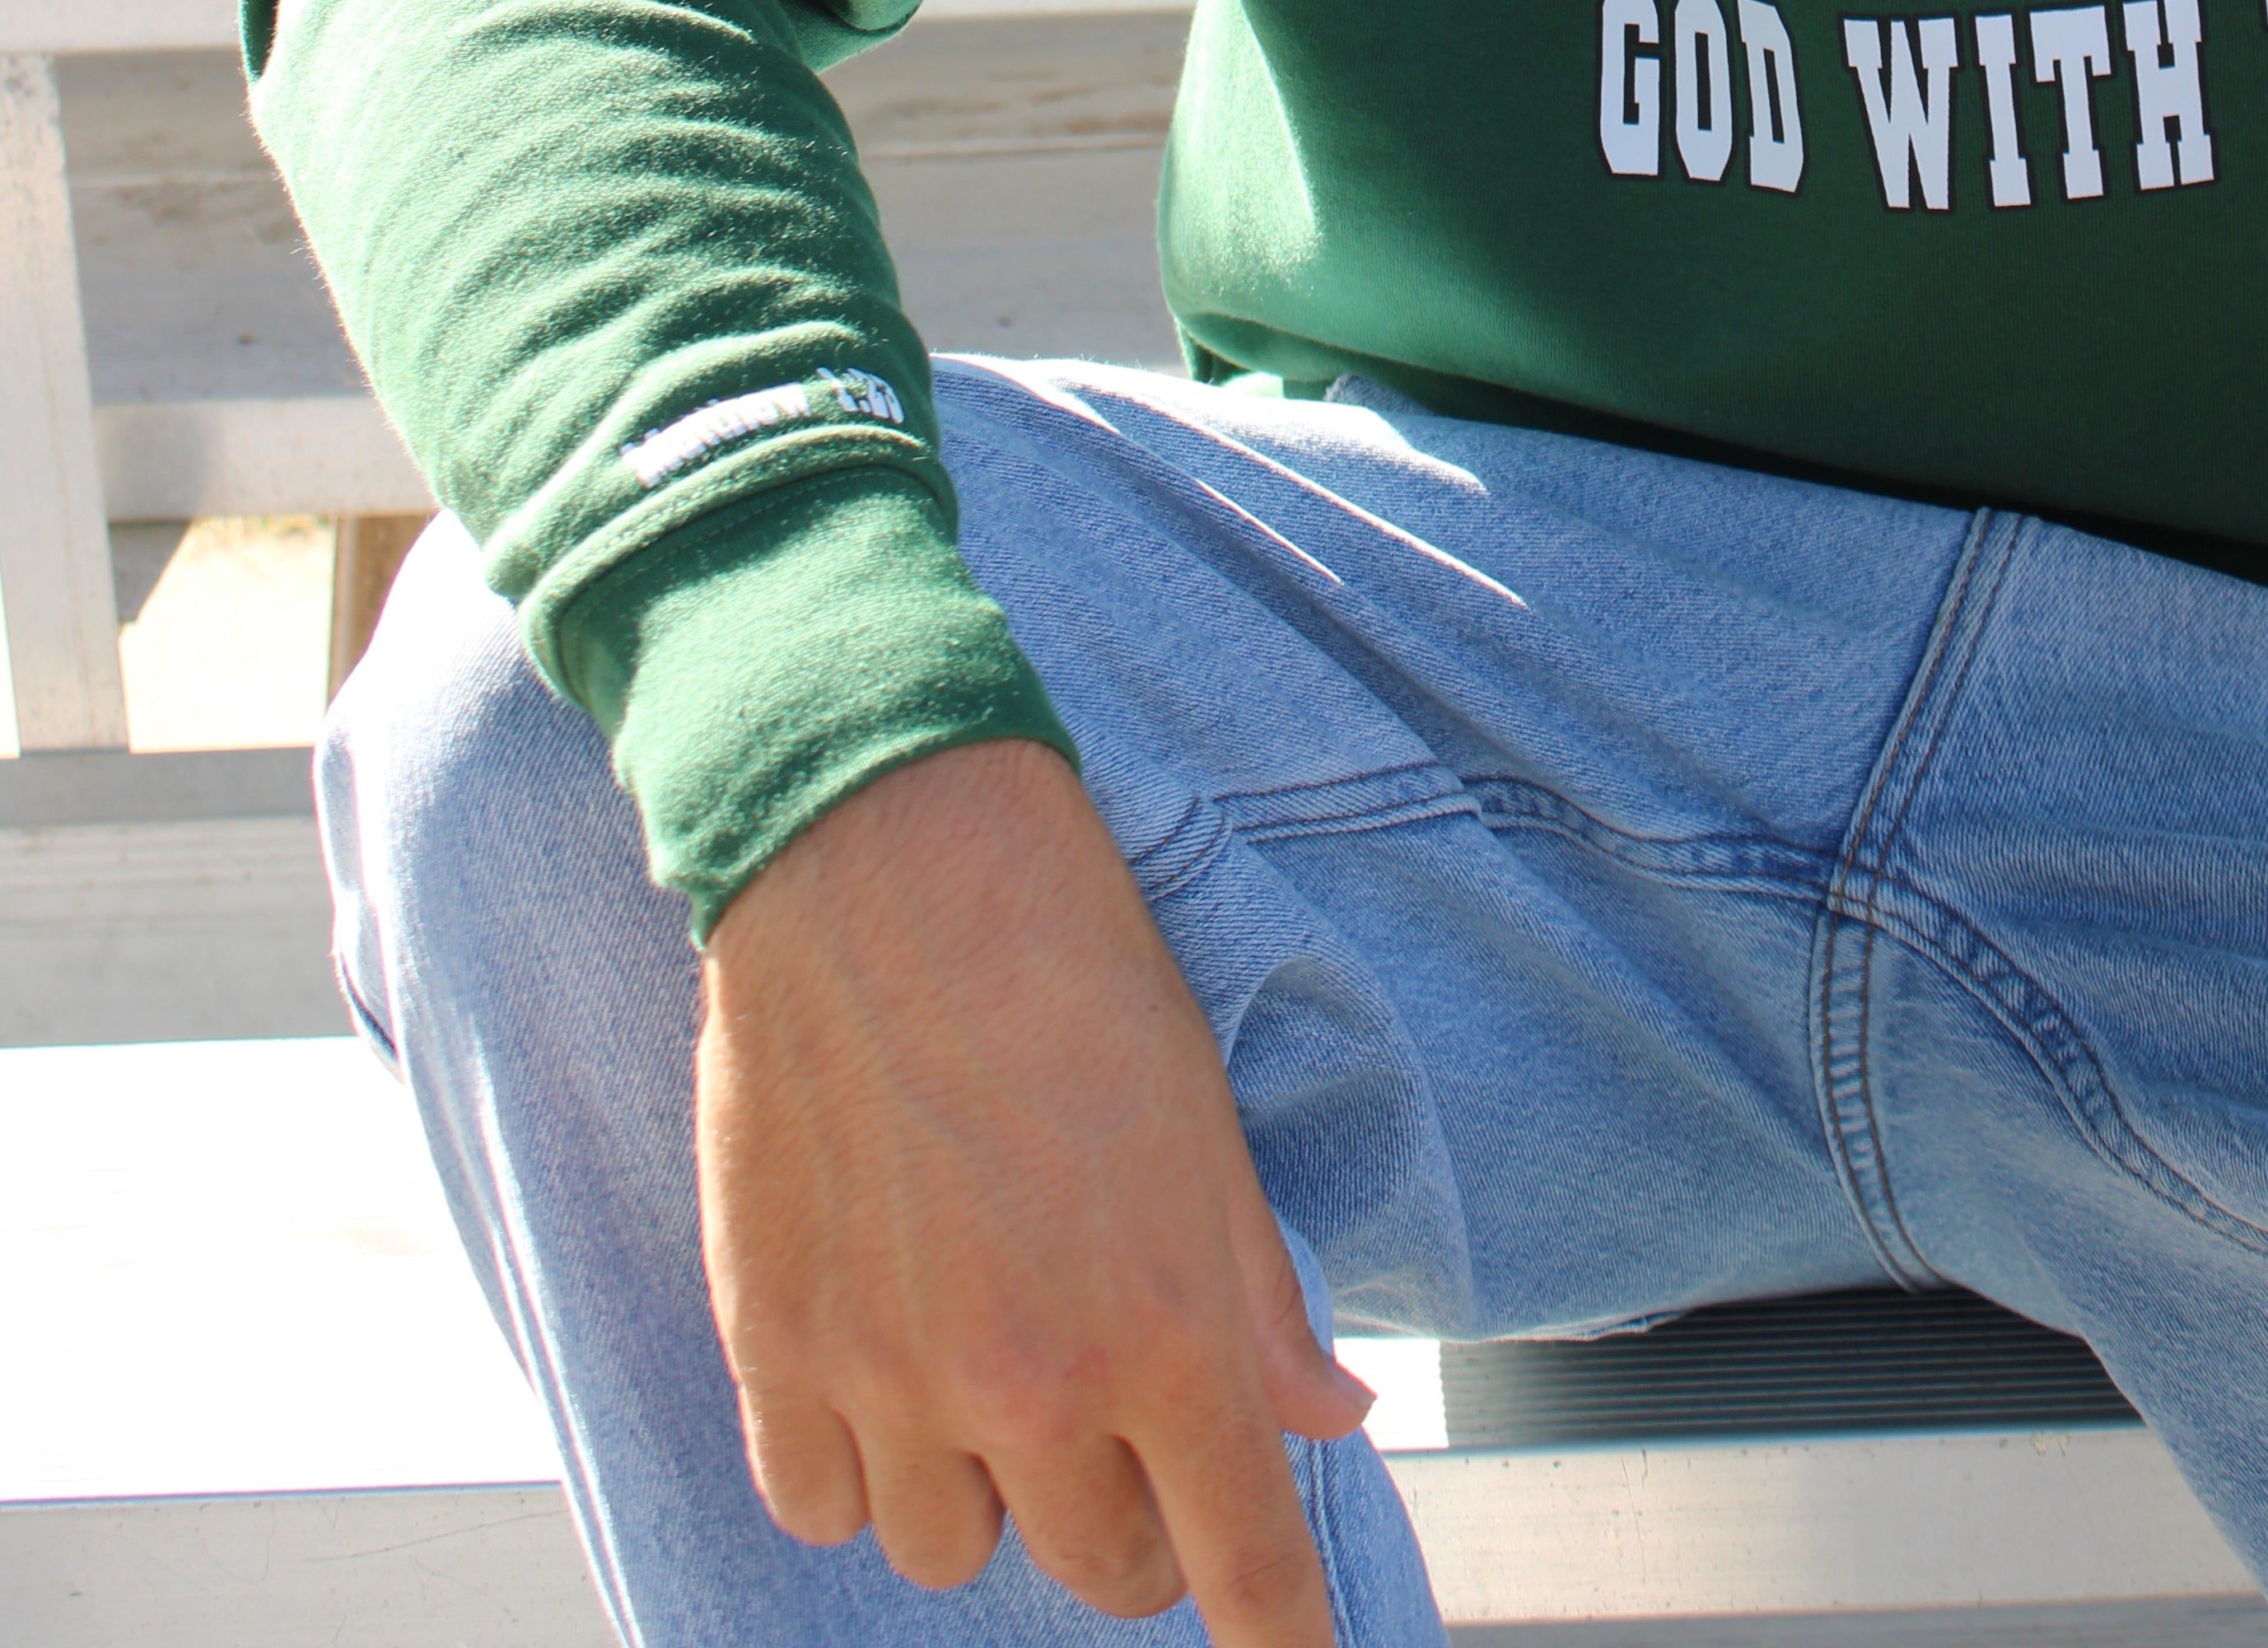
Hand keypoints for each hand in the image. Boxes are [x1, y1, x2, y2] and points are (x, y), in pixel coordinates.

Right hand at [695, 735, 1371, 1627]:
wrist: (887, 860)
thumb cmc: (1068, 966)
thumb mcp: (1206, 1124)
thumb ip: (1260, 1299)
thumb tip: (1328, 1417)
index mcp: (1164, 1330)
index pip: (1246, 1567)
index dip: (1282, 1638)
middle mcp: (1031, 1383)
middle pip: (1105, 1572)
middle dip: (1135, 1520)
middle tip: (1123, 1417)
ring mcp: (891, 1376)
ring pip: (955, 1553)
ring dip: (988, 1489)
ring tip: (987, 1360)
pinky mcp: (775, 1345)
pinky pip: (823, 1505)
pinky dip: (860, 1467)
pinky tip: (884, 1369)